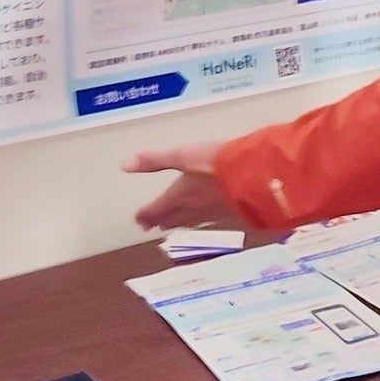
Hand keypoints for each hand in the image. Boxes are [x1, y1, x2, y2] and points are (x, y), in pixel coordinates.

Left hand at [124, 143, 245, 233]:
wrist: (254, 176)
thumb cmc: (215, 163)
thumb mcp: (182, 155)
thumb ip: (154, 160)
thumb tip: (125, 165)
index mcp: (179, 196)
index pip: (157, 209)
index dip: (146, 214)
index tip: (138, 219)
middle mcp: (193, 209)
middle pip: (172, 219)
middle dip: (159, 221)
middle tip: (150, 226)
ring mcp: (212, 214)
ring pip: (190, 222)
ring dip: (177, 223)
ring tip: (171, 225)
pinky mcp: (229, 214)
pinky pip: (207, 221)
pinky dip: (198, 221)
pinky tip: (203, 218)